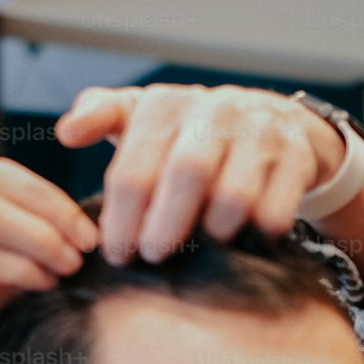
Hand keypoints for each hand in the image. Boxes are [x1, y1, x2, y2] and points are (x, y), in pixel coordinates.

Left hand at [54, 83, 345, 263]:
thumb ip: (100, 118)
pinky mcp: (297, 156)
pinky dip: (255, 234)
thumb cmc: (187, 132)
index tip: (115, 254)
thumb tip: (66, 132)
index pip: (133, 167)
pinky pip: (275, 210)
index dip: (120, 219)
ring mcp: (260, 132)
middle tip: (152, 258)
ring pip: (233, 196)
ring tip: (197, 251)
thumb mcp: (141, 117)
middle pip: (185, 175)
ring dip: (210, 233)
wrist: (271, 120)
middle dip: (163, 228)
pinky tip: (240, 243)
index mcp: (166, 105)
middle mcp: (214, 111)